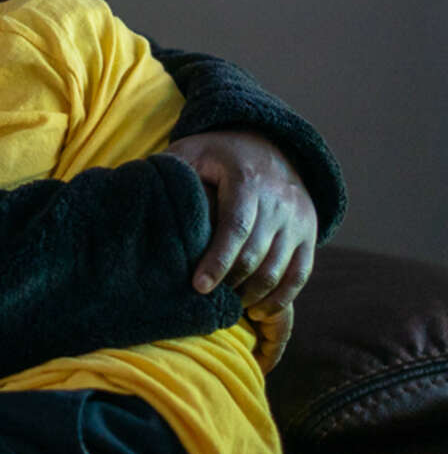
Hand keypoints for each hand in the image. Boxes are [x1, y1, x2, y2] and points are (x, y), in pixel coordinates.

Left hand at [166, 130, 315, 368]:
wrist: (268, 144)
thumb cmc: (216, 155)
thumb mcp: (190, 151)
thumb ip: (170, 172)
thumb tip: (144, 198)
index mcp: (247, 180)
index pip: (236, 227)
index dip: (217, 260)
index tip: (198, 287)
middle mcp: (279, 200)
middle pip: (256, 254)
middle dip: (231, 283)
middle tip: (205, 302)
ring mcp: (298, 219)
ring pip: (279, 269)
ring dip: (253, 295)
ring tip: (226, 308)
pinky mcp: (309, 233)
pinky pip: (299, 274)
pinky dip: (280, 297)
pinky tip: (256, 309)